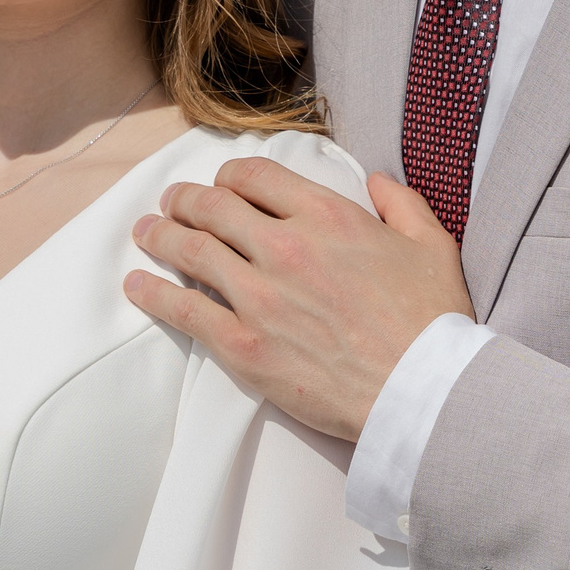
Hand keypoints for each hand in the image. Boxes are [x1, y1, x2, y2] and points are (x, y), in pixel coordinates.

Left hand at [125, 161, 469, 441]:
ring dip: (160, 236)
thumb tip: (376, 180)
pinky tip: (137, 286)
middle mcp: (285, 247)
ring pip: (191, 250)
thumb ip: (402, 203)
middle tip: (172, 203)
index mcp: (327, 216)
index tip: (220, 185)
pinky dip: (153, 293)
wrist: (422, 393)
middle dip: (185, 200)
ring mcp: (260, 296)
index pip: (255, 177)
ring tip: (145, 232)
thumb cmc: (433, 323)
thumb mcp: (432, 245)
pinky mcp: (244, 345)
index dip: (229, 176)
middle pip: (213, 207)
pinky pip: (184, 309)